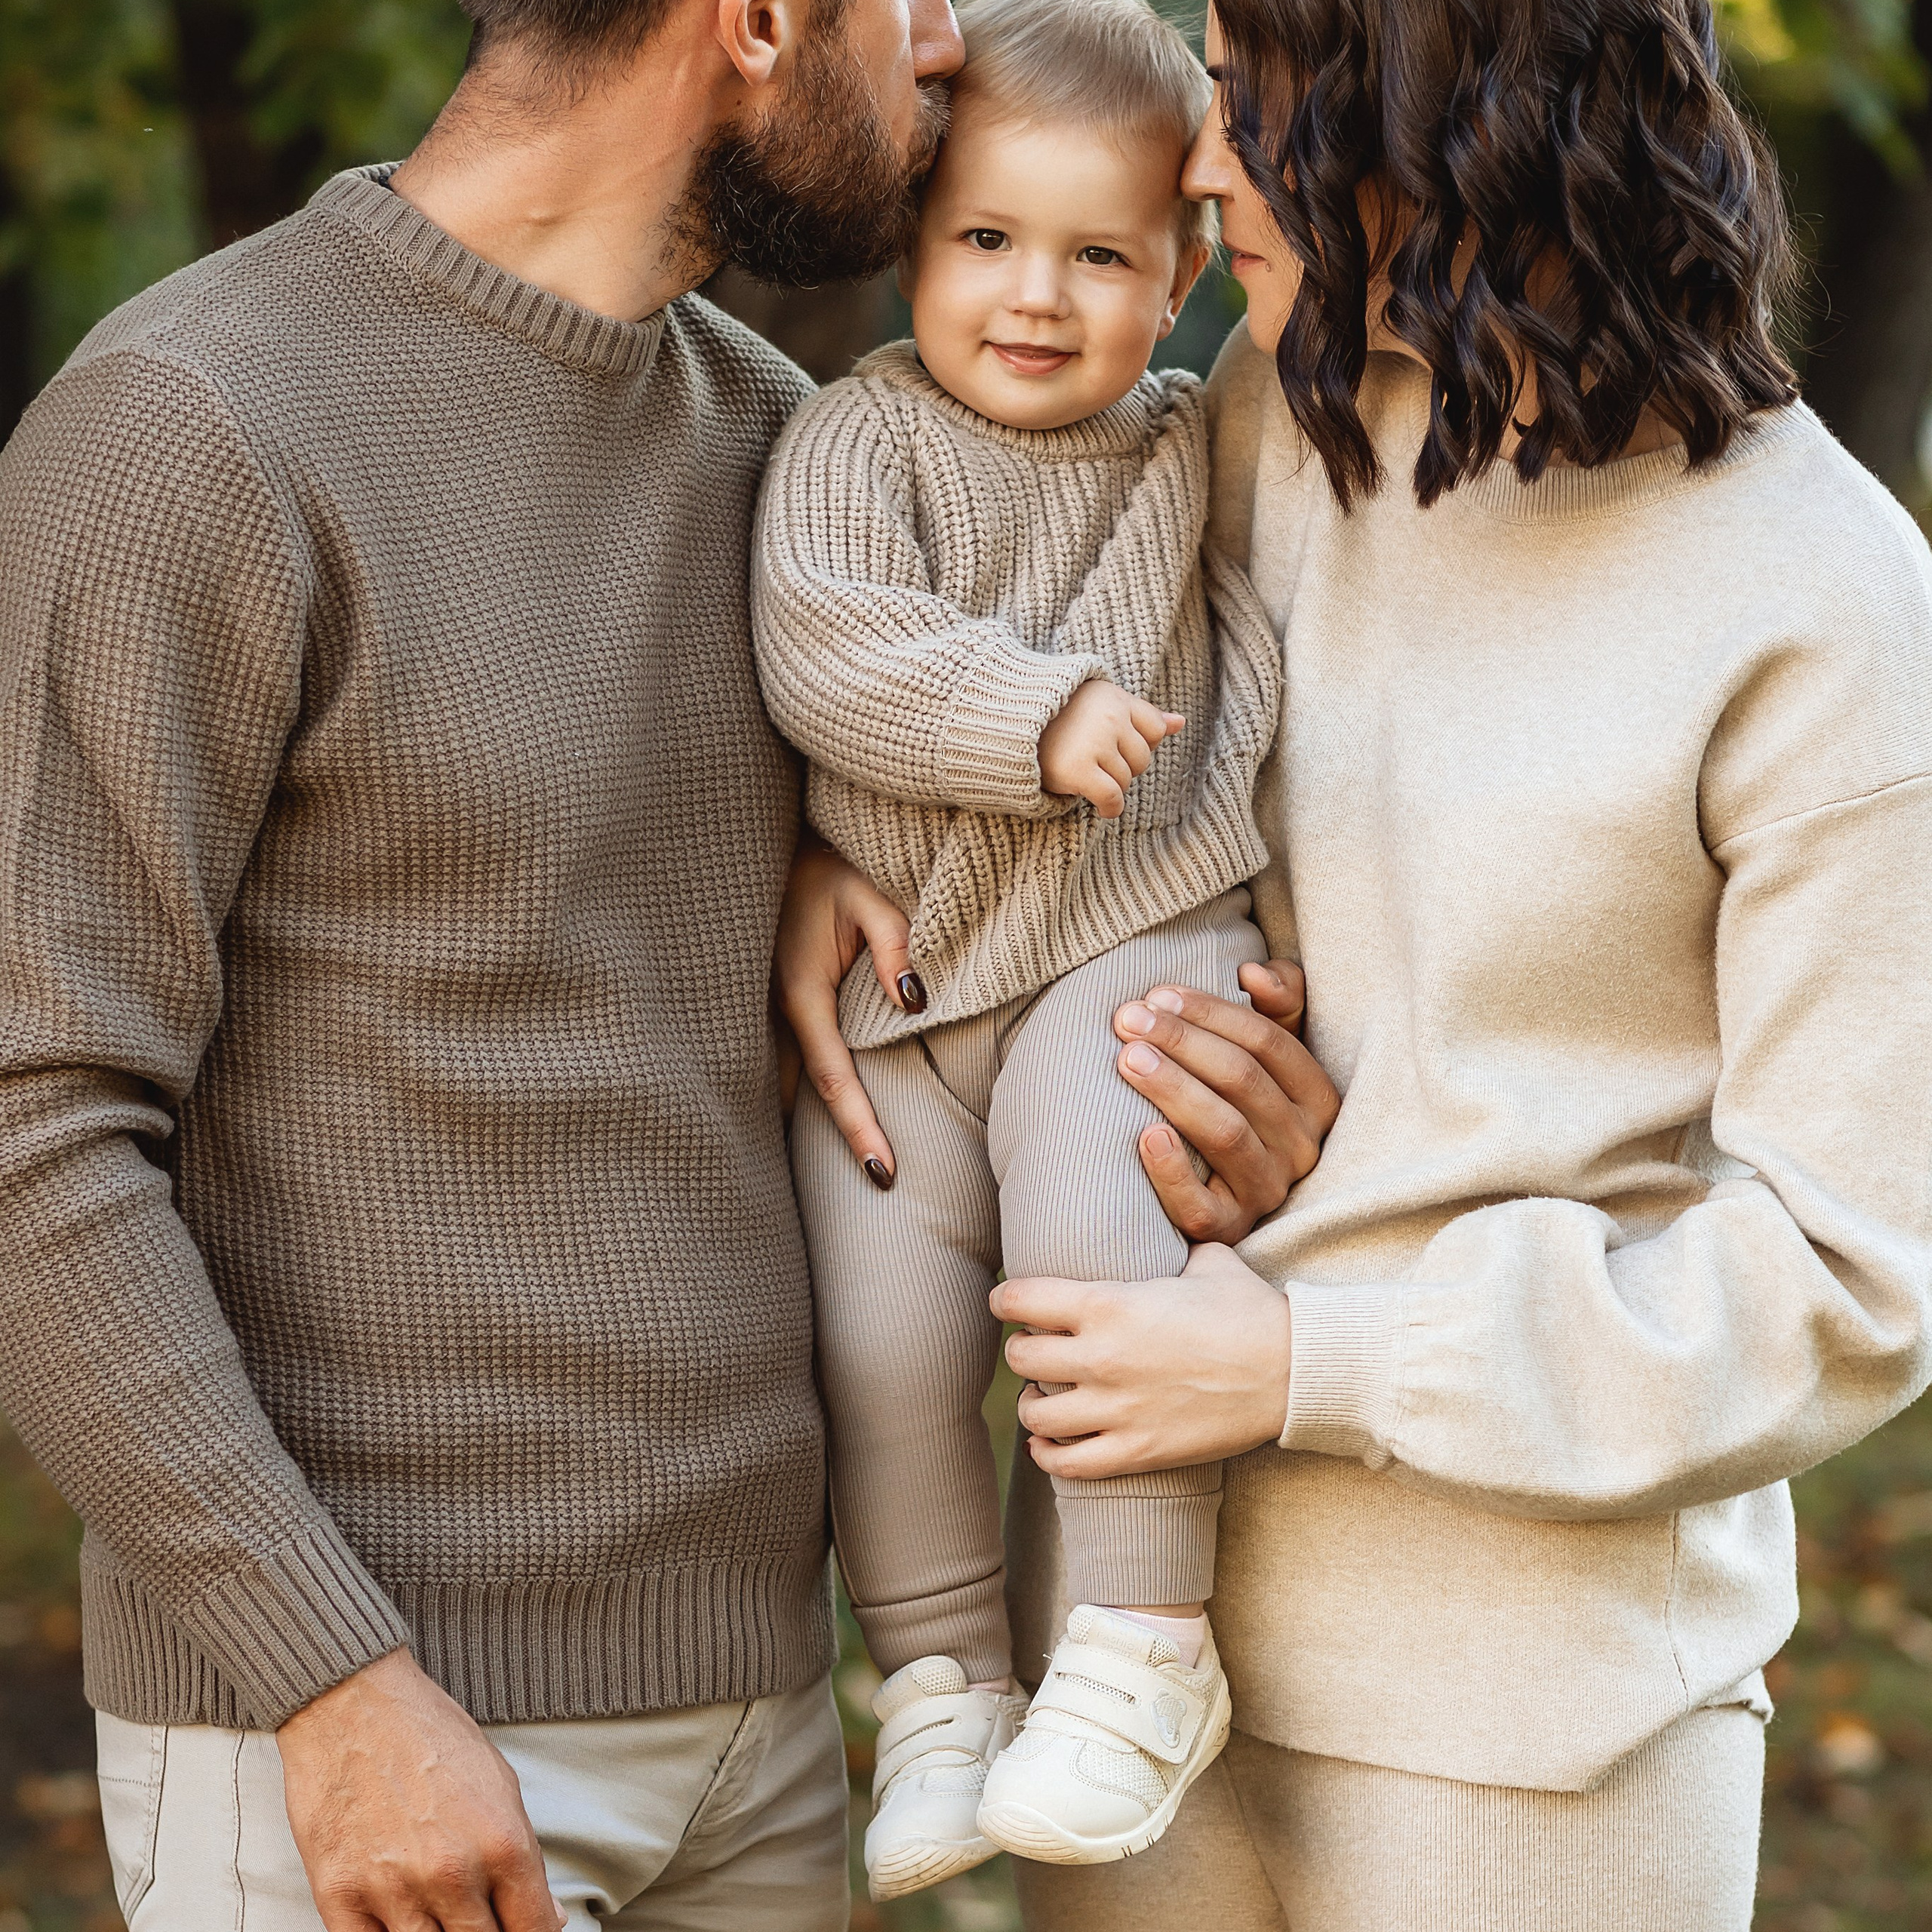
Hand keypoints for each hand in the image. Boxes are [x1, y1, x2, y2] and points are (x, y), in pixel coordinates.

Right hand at [278, 1648, 563, 1931]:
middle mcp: (453, 1873)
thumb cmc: (427, 1735)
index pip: (532, 1930)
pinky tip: (398, 1926)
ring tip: (439, 1915)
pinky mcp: (339, 1897)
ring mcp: (394, 1890)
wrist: (352, 1704)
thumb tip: (545, 1918)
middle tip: (478, 1919)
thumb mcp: (500, 1783)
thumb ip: (523, 1856)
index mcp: (503, 1843)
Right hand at [774, 835, 912, 1184]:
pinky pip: (782, 1066)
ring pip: (785, 1087)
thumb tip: (915, 1002)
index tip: (884, 1174)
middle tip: (877, 1190)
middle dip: (830, 1147)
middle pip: (803, 1099)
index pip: (834, 1081)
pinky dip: (796, 1097)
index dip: (859, 1130)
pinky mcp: (768, 1012)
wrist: (770, 850)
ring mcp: (765, 1016)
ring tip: (838, 1179)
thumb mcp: (867, 894)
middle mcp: (775, 1015)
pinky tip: (805, 1124)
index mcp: (801, 995)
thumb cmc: (827, 871)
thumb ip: (895, 942)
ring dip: (807, 1128)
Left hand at [995, 1244, 1291, 1474]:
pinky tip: (1049, 1443)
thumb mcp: (1204, 1260)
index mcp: (1108, 1304)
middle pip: (1020, 1357)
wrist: (1292, 1371)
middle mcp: (1101, 1358)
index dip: (1006, 1300)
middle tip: (1036, 1347)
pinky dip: (1048, 1454)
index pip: (1021, 1300)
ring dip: (1033, 1402)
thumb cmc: (1250, 1310)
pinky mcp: (1137, 1452)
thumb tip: (1159, 1225)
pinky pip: (1068, 1464)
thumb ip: (1167, 1245)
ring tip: (1044, 1395)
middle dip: (1022, 1349)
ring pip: (1036, 1414)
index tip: (1007, 1302)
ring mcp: (1117, 1410)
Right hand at [1038, 680, 1184, 817]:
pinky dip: (1110, 808)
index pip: (1155, 729)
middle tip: (1094, 762)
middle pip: (1141, 759)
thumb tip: (1180, 722)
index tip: (1113, 746)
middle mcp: (1108, 717)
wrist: (1006, 728)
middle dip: (1123, 767)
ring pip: (1126, 780)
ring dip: (1111, 786)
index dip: (1138, 743)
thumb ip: (1141, 714)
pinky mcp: (1078, 769)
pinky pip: (1112, 797)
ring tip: (1087, 775)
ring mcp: (1094, 743)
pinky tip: (1102, 807)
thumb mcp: (1101, 705)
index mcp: (1114, 697)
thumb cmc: (1058, 719)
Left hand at [1116, 959, 1337, 1242]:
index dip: (1212, 1013)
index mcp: (1317, 1098)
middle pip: (1243, 1081)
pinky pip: (1201, 1207)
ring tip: (1127, 1059)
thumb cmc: (1239, 1101)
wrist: (1216, 1185)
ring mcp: (1268, 1191)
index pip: (1268, 1043)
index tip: (1157, 994)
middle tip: (1127, 1019)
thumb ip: (1278, 1001)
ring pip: (1225, 1133)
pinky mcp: (1228, 1230)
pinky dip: (1171, 1172)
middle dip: (1182, 1042)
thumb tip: (1253, 972)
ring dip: (1174, 1090)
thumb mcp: (1270, 1050)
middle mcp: (1302, 1147)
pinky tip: (1143, 1135)